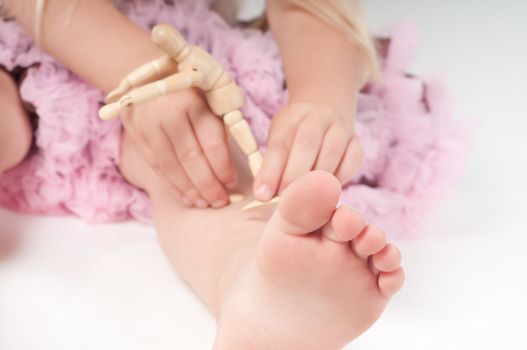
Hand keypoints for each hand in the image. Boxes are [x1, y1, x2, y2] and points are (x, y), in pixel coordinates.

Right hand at [121, 88, 237, 207]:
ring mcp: (149, 126)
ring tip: (205, 203)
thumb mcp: (209, 94)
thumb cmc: (188, 87)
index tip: (232, 182)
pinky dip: (173, 186)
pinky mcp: (137, 136)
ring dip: (191, 191)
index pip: (212, 142)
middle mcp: (169, 114)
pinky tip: (186, 197)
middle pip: (191, 159)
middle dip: (209, 185)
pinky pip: (157, 168)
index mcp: (193, 102)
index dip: (223, 167)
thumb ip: (223, 122)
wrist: (144, 72)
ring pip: (172, 168)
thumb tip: (243, 157)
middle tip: (221, 201)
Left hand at [253, 102, 363, 200]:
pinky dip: (340, 177)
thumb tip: (265, 195)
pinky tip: (328, 191)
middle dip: (294, 174)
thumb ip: (272, 165)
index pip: (279, 144)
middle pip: (307, 144)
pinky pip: (352, 161)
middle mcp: (318, 116)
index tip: (262, 195)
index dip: (270, 171)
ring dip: (318, 178)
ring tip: (306, 200)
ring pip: (332, 151)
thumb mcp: (279, 141)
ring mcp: (341, 127)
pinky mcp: (357, 143)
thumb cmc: (295, 136)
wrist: (326, 114)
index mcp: (292, 116)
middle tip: (285, 199)